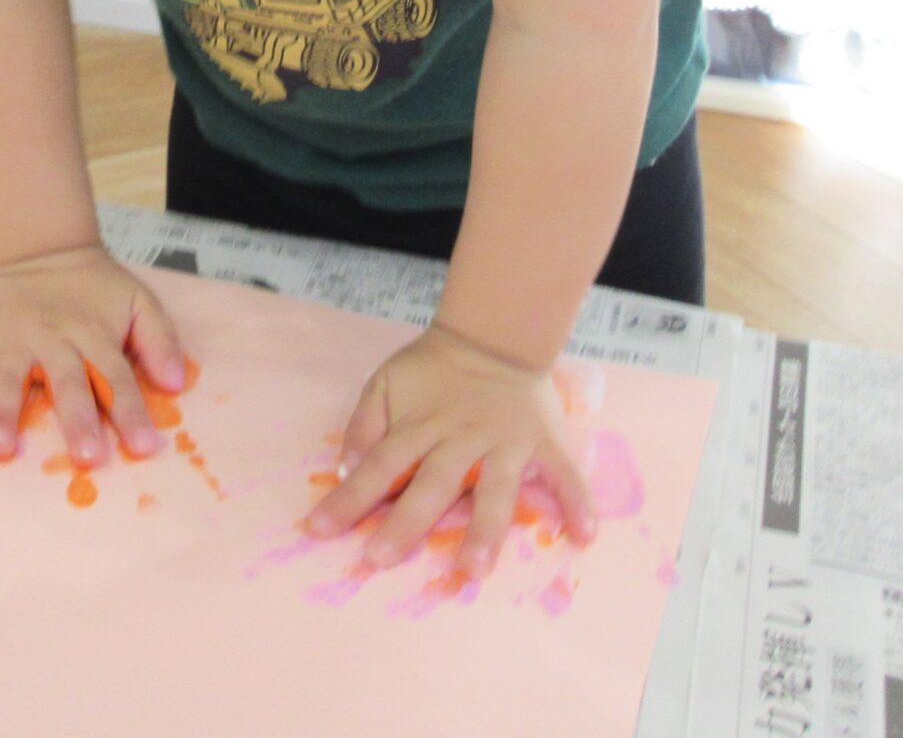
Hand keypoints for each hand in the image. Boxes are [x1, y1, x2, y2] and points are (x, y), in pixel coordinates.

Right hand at [0, 246, 186, 468]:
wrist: (45, 247)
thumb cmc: (96, 289)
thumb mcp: (138, 301)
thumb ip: (159, 340)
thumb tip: (176, 383)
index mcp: (94, 334)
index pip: (117, 375)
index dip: (131, 410)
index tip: (145, 447)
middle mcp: (55, 338)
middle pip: (68, 382)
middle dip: (77, 420)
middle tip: (86, 457)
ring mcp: (15, 335)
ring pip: (8, 377)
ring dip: (2, 412)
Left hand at [304, 324, 595, 576]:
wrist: (493, 333)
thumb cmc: (434, 369)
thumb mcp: (387, 382)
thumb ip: (365, 423)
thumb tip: (346, 468)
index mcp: (419, 425)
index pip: (377, 464)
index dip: (348, 497)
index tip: (317, 530)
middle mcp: (461, 437)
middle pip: (431, 482)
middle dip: (405, 521)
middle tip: (380, 558)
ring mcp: (505, 440)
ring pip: (495, 488)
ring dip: (486, 528)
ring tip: (475, 568)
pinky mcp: (544, 440)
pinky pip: (565, 472)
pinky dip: (578, 501)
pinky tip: (584, 535)